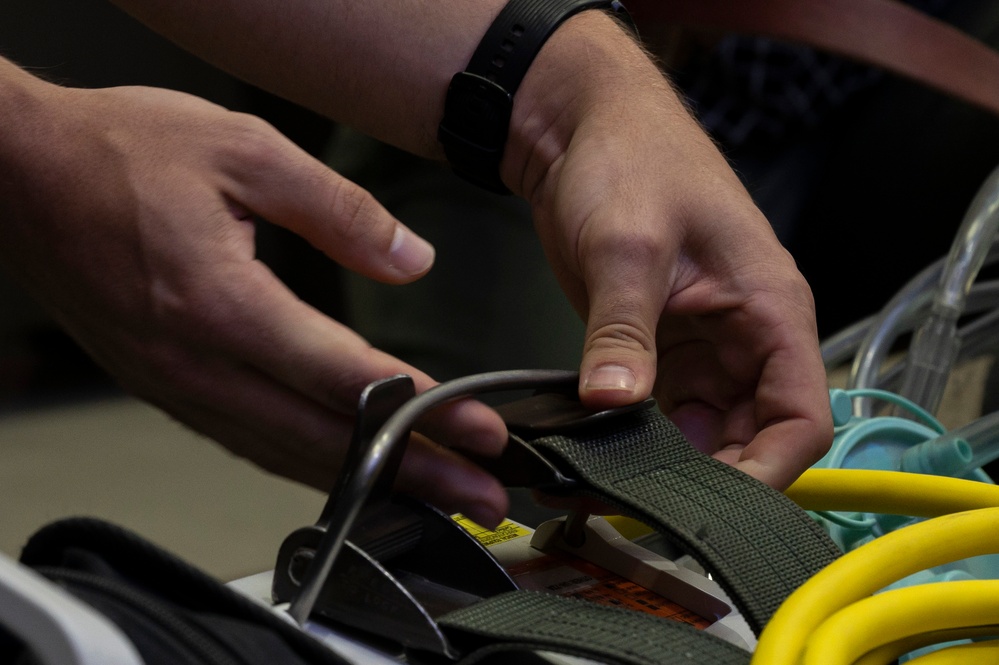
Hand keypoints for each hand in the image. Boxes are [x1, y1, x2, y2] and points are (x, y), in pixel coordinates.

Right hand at [0, 69, 508, 526]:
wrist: (16, 172)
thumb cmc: (115, 153)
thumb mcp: (244, 150)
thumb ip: (338, 210)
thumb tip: (409, 258)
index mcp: (222, 305)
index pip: (348, 380)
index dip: (426, 413)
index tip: (482, 433)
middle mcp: (197, 363)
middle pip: (326, 440)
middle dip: (414, 474)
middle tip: (479, 493)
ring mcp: (175, 385)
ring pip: (286, 455)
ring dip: (367, 483)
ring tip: (430, 495)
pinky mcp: (162, 387)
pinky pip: (247, 441)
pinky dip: (306, 464)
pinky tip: (344, 470)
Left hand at [503, 12, 832, 489]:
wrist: (580, 128)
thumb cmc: (631, 160)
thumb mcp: (628, 245)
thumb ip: (624, 329)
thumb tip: (614, 404)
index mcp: (769, 309)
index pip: (799, 416)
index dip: (767, 469)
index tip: (714, 505)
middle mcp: (743, 336)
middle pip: (748, 434)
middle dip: (705, 476)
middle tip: (641, 505)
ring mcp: (699, 344)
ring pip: (699, 429)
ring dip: (663, 461)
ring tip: (607, 486)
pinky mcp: (656, 344)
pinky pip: (657, 407)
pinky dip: (633, 435)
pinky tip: (596, 452)